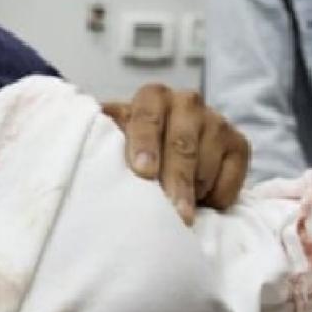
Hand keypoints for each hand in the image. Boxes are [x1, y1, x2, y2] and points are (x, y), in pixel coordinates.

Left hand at [102, 84, 250, 221]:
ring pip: (206, 165)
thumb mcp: (112, 138)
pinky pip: (230, 178)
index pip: (148, 117)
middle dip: (176, 181)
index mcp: (152, 97)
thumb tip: (71, 151)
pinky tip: (200, 201)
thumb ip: (100, 140)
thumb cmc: (130, 148)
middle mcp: (187, 102)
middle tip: (174, 214)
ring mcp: (216, 121)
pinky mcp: (239, 144)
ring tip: (175, 209)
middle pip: (182, 145)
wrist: (167, 151)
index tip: (142, 172)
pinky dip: (216, 197)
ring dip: (192, 192)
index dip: (145, 144)